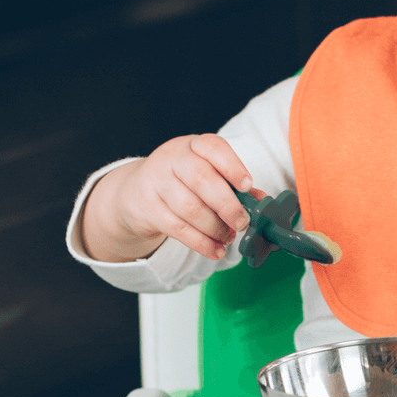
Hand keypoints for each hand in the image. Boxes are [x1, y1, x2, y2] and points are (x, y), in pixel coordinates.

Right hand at [81, 134, 261, 262]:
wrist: (135, 191)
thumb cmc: (182, 181)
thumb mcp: (207, 173)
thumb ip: (234, 185)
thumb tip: (261, 201)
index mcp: (194, 146)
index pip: (213, 147)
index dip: (232, 166)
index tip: (247, 185)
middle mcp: (172, 159)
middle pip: (201, 179)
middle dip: (227, 205)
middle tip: (242, 223)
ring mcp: (156, 182)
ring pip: (189, 207)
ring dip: (215, 228)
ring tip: (228, 237)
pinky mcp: (146, 208)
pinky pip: (178, 228)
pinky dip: (201, 243)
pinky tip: (215, 250)